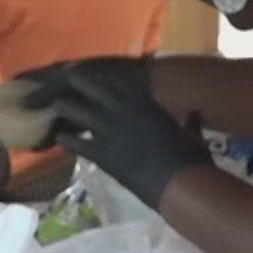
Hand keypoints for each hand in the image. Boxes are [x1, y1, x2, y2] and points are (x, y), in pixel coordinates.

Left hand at [41, 67, 211, 209]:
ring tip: (56, 104)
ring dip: (67, 108)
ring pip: (80, 113)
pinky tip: (58, 138)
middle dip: (78, 82)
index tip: (92, 72)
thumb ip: (191, 122)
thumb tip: (196, 114)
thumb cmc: (190, 156)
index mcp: (145, 103)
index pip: (117, 83)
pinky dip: (67, 140)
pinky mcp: (102, 154)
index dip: (102, 78)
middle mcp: (123, 110)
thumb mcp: (192, 134)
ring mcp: (110, 131)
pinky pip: (78, 144)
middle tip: (67, 77)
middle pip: (93, 89)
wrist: (179, 181)